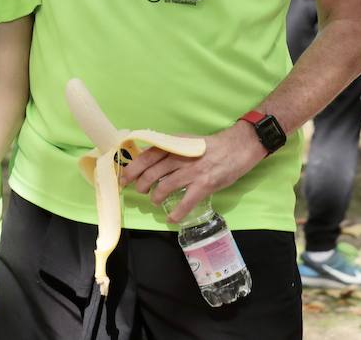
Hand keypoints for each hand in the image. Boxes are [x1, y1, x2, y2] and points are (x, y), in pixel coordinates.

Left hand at [120, 122, 266, 221]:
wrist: (236, 148)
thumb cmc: (209, 146)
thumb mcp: (186, 141)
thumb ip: (169, 149)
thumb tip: (147, 161)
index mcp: (174, 144)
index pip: (147, 156)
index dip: (132, 169)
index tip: (124, 178)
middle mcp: (180, 157)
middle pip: (152, 172)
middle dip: (141, 185)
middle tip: (141, 191)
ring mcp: (192, 171)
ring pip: (164, 187)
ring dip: (155, 197)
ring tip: (155, 201)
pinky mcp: (204, 185)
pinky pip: (185, 202)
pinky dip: (176, 213)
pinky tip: (171, 218)